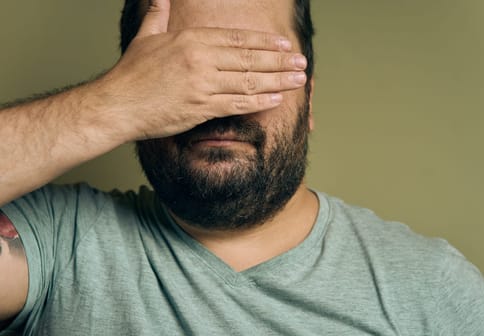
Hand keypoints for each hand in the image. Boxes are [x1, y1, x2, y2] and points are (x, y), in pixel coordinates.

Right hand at [99, 0, 307, 140]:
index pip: (237, 38)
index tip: (284, 45)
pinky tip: (277, 98)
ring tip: (298, 79)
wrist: (118, 105)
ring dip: (278, 80)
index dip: (264, 42)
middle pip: (249, 59)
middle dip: (279, 61)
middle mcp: (201, 59)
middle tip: (301, 62)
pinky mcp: (201, 108)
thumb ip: (158, 13)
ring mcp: (202, 84)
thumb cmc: (132, 73)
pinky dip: (259, 101)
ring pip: (248, 81)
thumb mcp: (146, 35)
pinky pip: (237, 103)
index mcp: (191, 39)